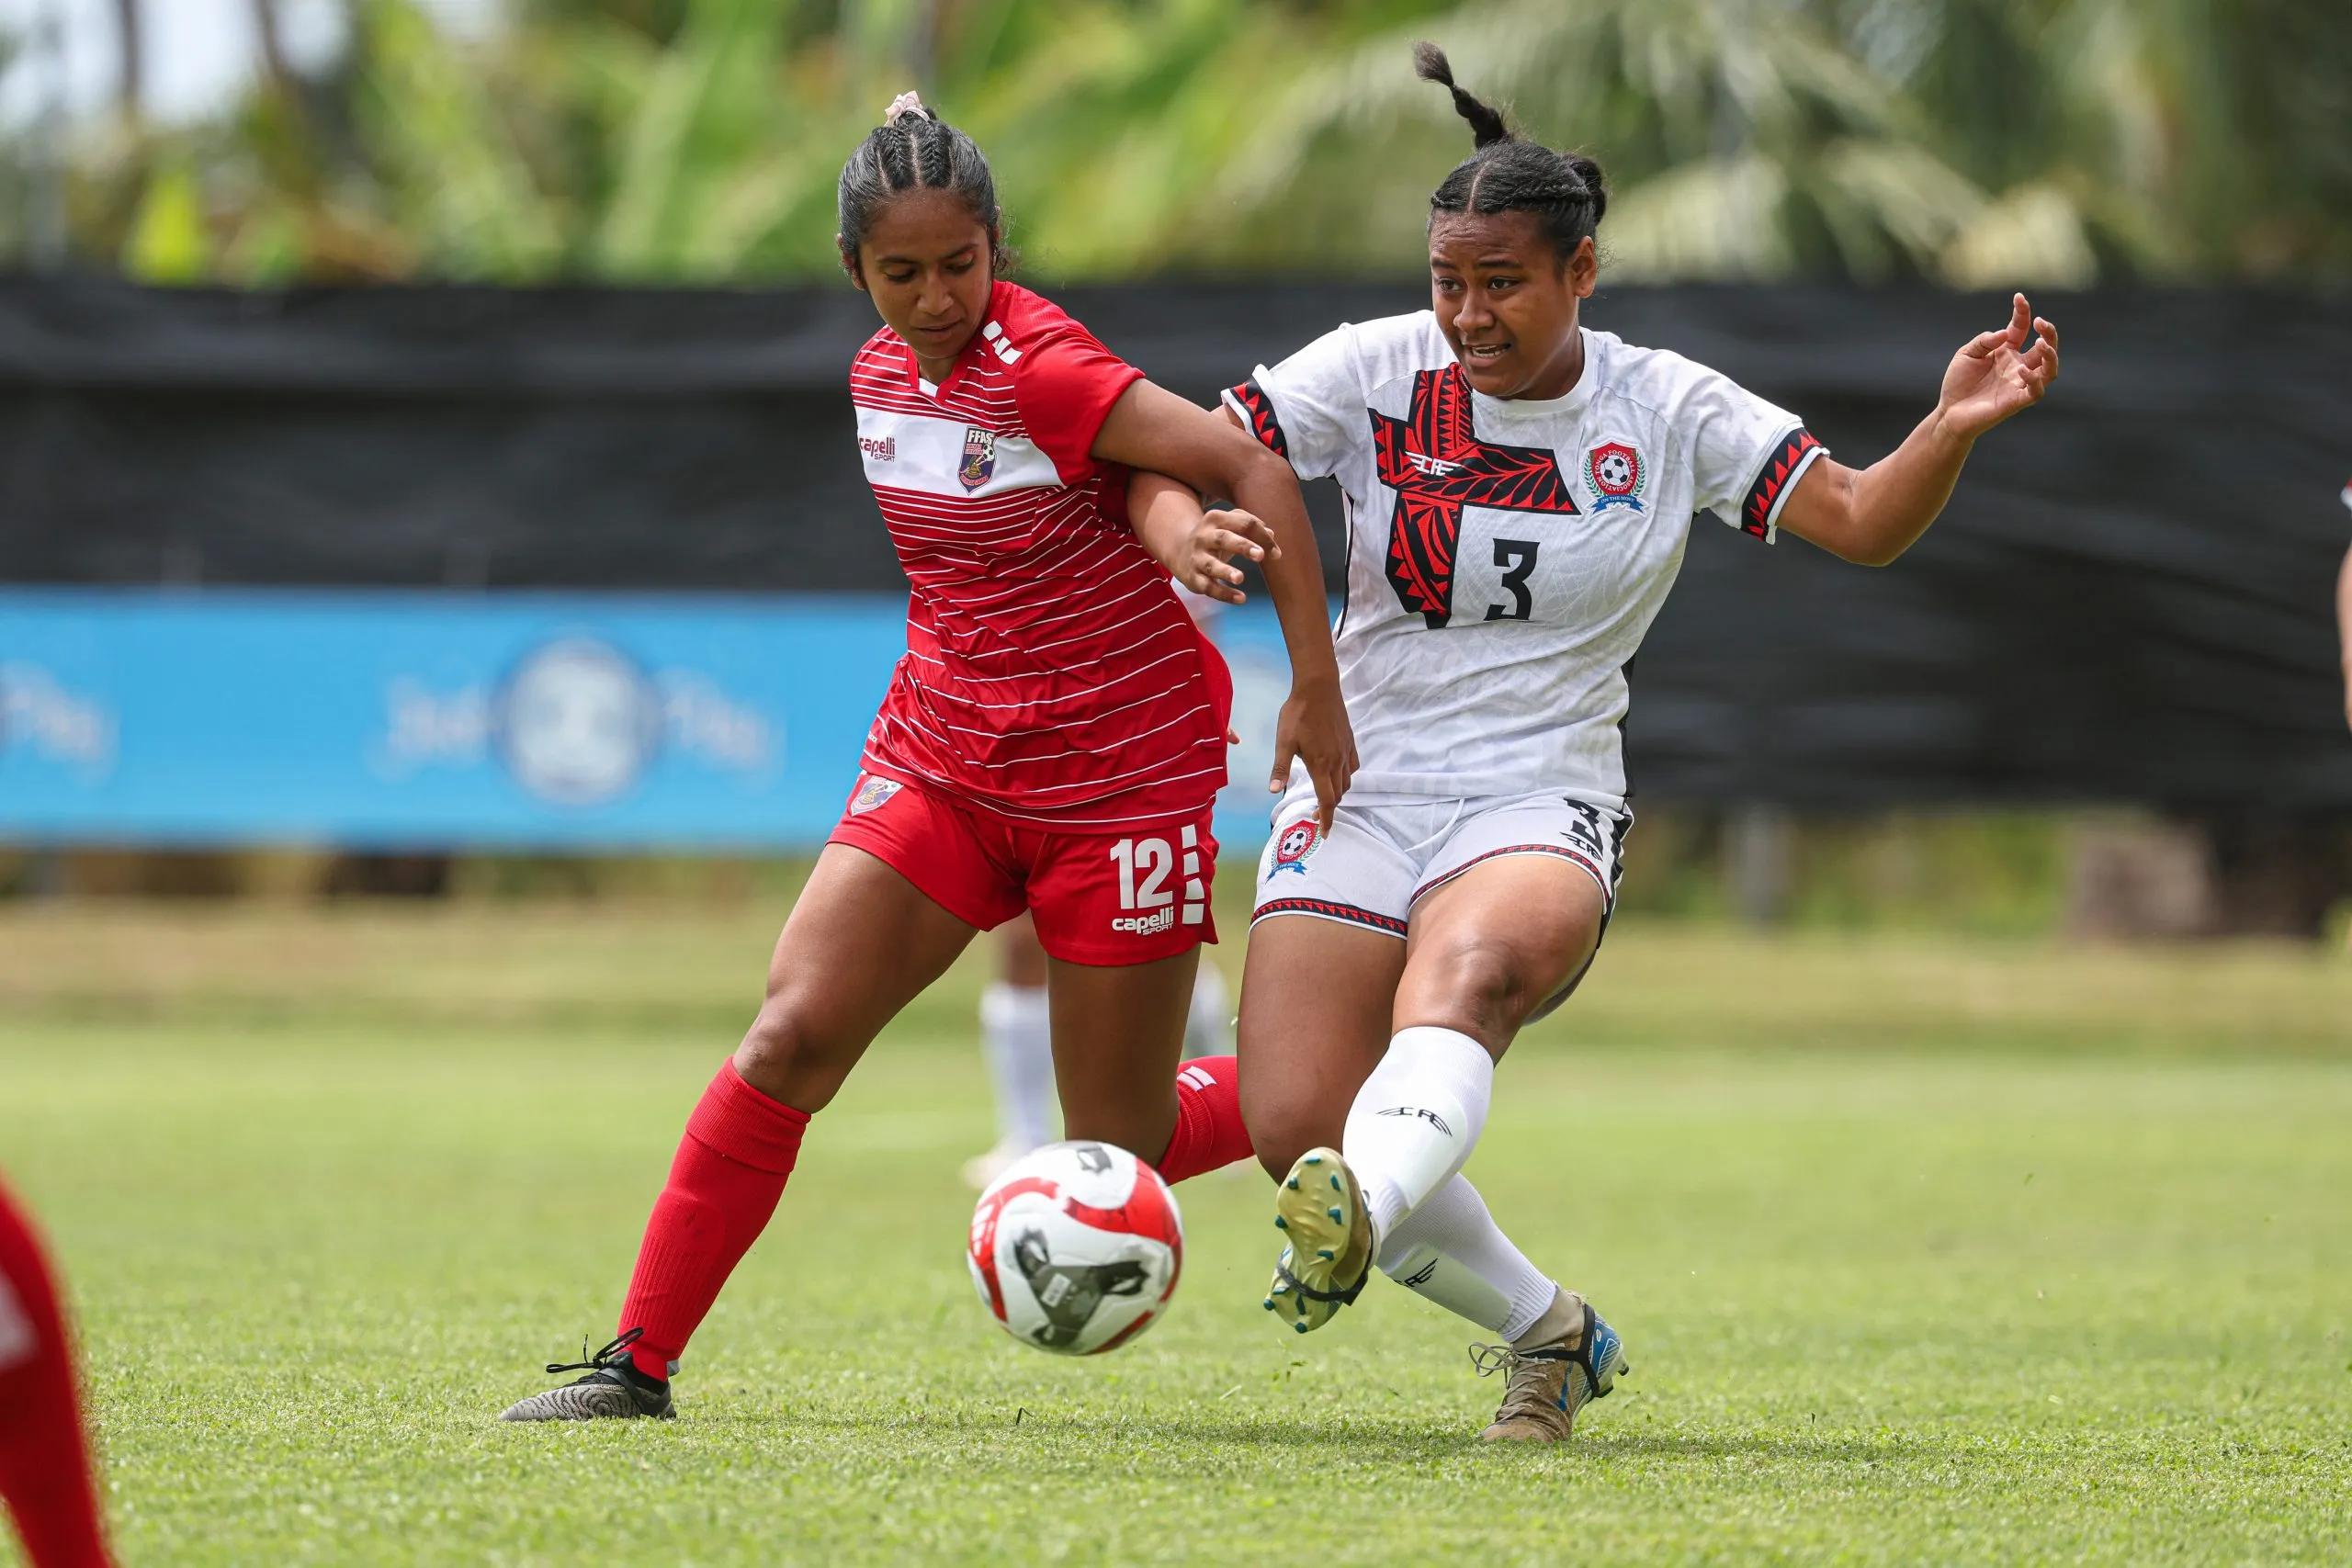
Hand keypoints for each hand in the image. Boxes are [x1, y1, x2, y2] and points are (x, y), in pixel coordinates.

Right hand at [1169, 507, 1279, 605]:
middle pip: (1224, 539)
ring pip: (1212, 565)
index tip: (1276, 554)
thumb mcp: (1229, 526)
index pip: (1244, 523)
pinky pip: (1209, 587)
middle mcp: (1204, 537)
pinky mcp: (1193, 578)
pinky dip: (1224, 594)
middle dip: (1242, 546)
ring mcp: (1197, 558)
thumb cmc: (1215, 538)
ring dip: (1226, 571)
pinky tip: (1241, 599)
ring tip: (1240, 578)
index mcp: (1216, 519)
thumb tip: (1271, 533)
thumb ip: (1250, 526)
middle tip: (1260, 555)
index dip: (1262, 537)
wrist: (1180, 551)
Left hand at [1269, 675, 1356, 831]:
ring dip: (1338, 793)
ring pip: (1347, 782)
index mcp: (1320, 764)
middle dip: (1330, 809)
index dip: (1327, 819)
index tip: (1325, 833)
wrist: (1318, 687)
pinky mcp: (1350, 741)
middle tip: (1318, 815)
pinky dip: (1347, 776)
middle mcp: (1337, 761)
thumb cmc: (1297, 713)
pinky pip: (1353, 766)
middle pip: (1338, 794)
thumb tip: (1273, 790)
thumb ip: (1280, 768)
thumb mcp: (1283, 741)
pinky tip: (1337, 773)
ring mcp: (1346, 751)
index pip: (1327, 800)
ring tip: (1326, 796)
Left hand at [1936, 293, 2058, 442]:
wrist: (1949, 412)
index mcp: (2006, 351)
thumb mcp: (1966, 354)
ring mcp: (2019, 384)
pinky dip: (2034, 380)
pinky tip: (2022, 370)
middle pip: (2045, 348)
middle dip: (2049, 333)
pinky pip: (2036, 391)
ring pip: (2049, 370)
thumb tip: (2004, 333)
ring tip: (2041, 342)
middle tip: (2041, 322)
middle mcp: (2017, 366)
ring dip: (2051, 355)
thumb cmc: (1958, 382)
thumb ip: (1984, 341)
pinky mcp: (2016, 402)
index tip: (2019, 297)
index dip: (2023, 312)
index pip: (2021, 328)